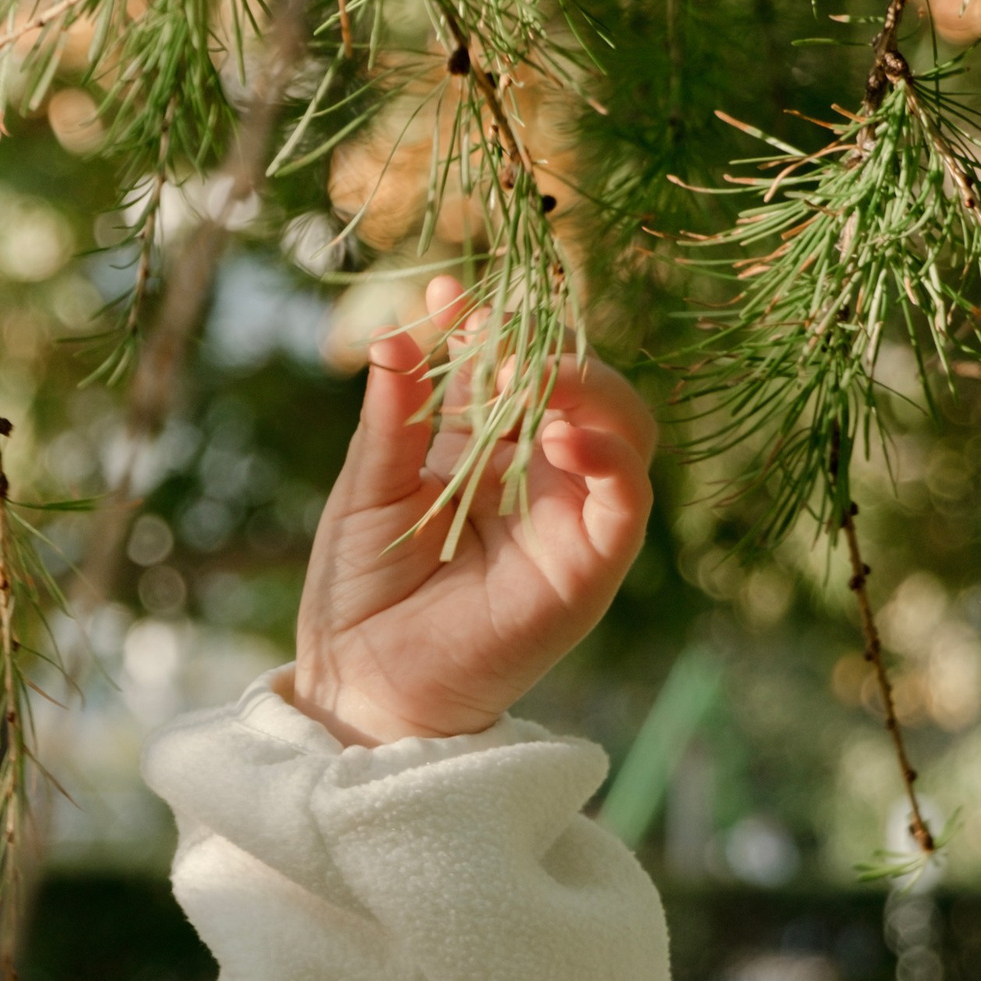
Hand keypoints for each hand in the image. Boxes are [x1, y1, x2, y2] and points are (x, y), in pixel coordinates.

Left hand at [289, 273, 656, 746]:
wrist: (357, 686)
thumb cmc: (356, 594)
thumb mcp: (366, 489)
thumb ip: (394, 416)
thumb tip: (402, 332)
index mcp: (482, 448)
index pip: (508, 363)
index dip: (487, 323)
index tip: (448, 294)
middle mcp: (536, 476)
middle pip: (578, 385)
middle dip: (544, 347)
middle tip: (494, 336)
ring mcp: (567, 518)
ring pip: (622, 429)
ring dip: (587, 388)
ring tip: (530, 377)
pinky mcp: (587, 566)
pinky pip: (625, 500)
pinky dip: (608, 457)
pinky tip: (559, 434)